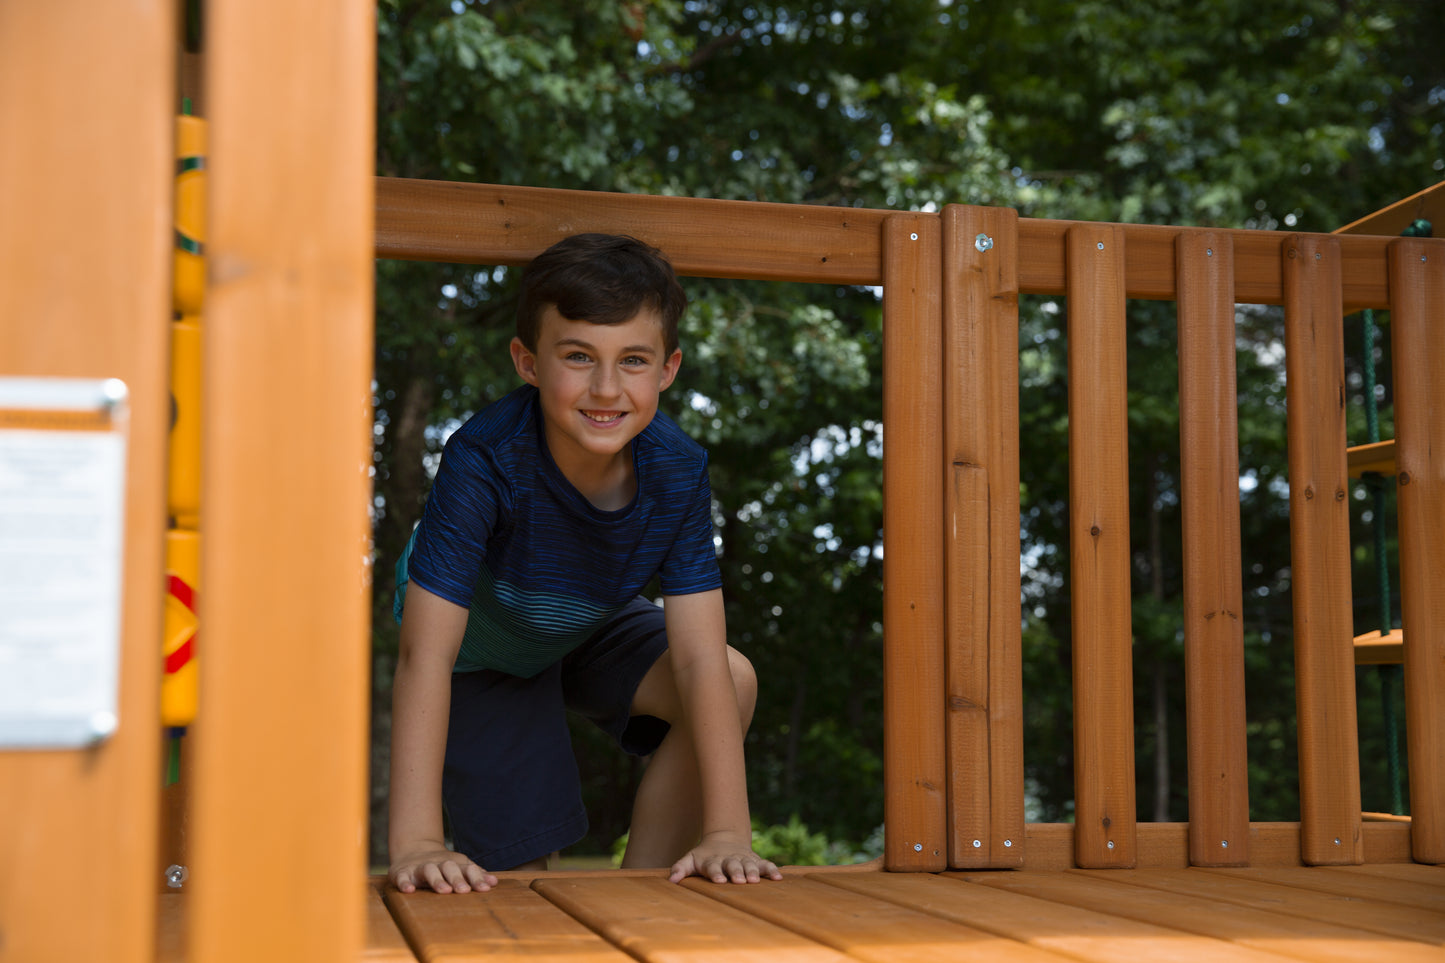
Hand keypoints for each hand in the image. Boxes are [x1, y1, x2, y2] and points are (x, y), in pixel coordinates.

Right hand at [390, 844, 497, 893]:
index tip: (486, 889)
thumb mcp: (459, 868)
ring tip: (444, 891)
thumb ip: (475, 875)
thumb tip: (495, 882)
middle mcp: (438, 864)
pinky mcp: (402, 872)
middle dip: (457, 879)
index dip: (477, 878)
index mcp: (454, 864)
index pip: (468, 869)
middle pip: (449, 868)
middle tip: (464, 891)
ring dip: (437, 880)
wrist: (413, 850)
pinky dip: (404, 882)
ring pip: (429, 870)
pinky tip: (409, 890)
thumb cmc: (442, 866)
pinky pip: (402, 877)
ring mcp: (420, 867)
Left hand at [668, 833, 782, 883]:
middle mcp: (729, 860)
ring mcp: (743, 859)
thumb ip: (680, 868)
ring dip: (753, 872)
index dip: (716, 873)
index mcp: (712, 861)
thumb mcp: (690, 859)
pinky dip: (772, 870)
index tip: (719, 880)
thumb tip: (671, 880)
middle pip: (733, 865)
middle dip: (736, 872)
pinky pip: (765, 865)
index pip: (713, 867)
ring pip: (749, 865)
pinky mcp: (755, 860)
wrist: (724, 839)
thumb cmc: (704, 856)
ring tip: (755, 880)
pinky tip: (778, 878)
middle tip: (739, 880)